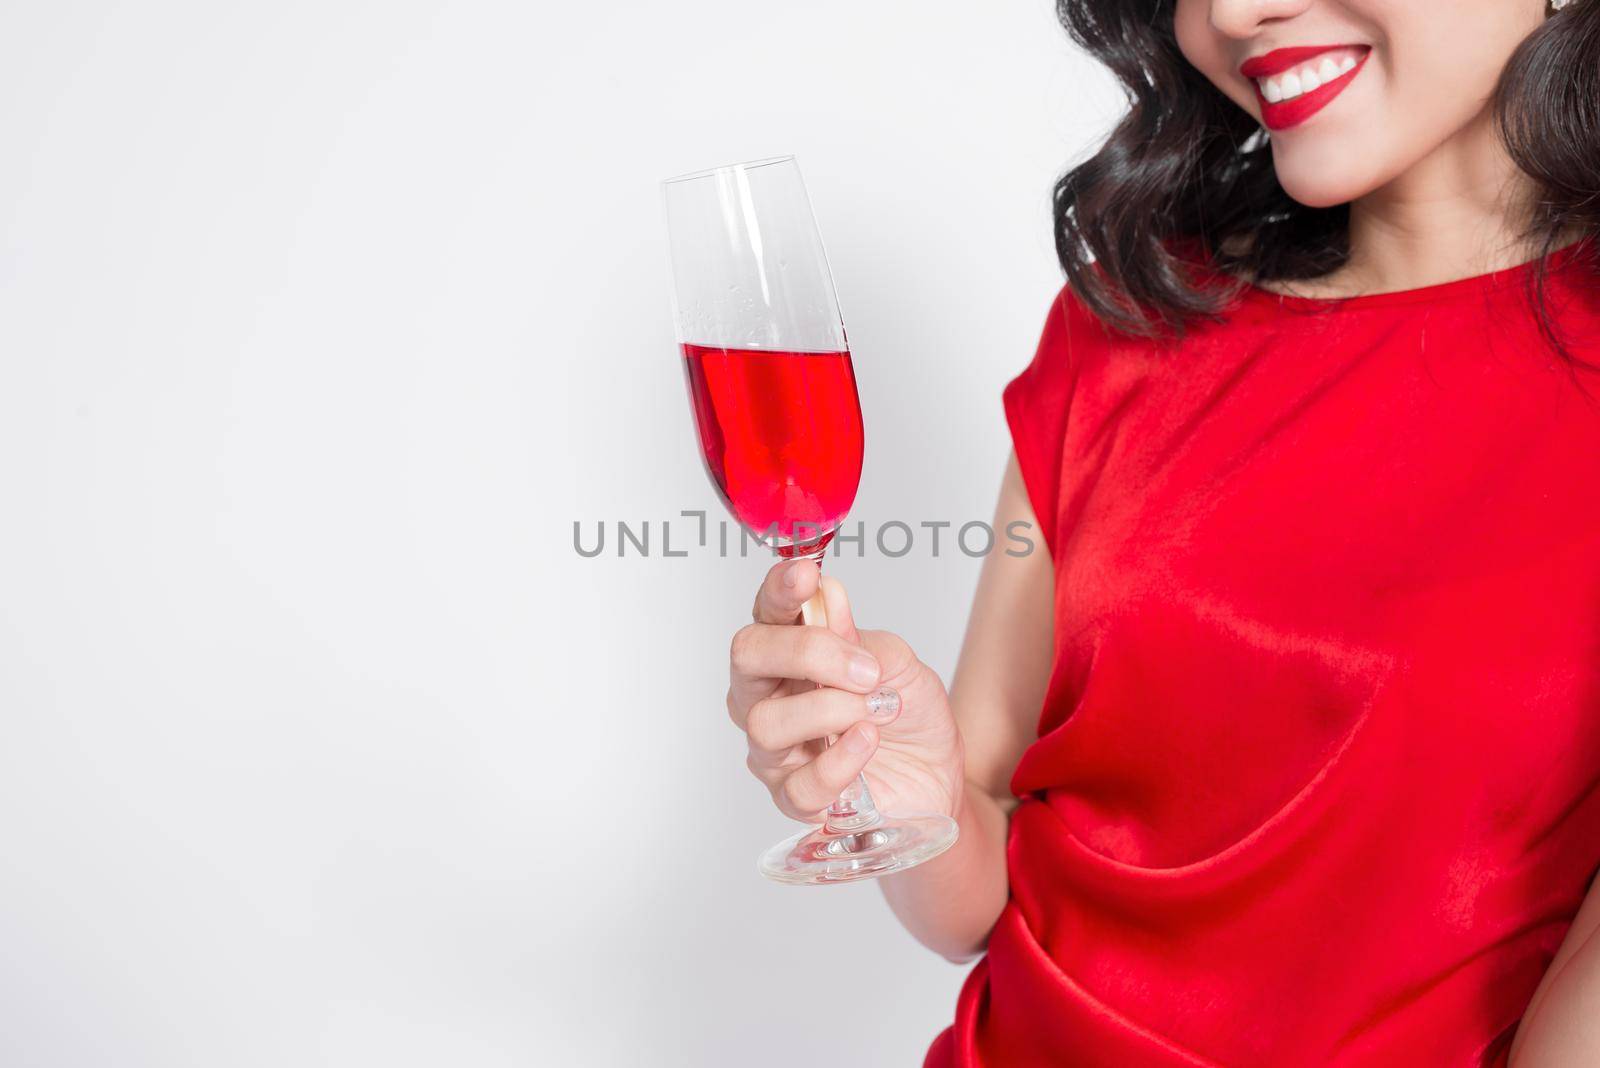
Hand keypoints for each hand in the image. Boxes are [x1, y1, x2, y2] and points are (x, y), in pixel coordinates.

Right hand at [726, 558, 964, 822]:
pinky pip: (797, 785)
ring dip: (830, 711)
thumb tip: (828, 595)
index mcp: (790, 653)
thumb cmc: (910, 716)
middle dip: (805, 652)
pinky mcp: (793, 797)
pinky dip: (839, 761)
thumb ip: (860, 637)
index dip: (779, 590)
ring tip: (876, 711)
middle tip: (862, 669)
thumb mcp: (899, 665)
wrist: (938, 777)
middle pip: (747, 657)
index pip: (767, 611)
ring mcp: (775, 749)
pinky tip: (868, 744)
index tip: (805, 576)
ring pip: (765, 723)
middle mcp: (769, 696)